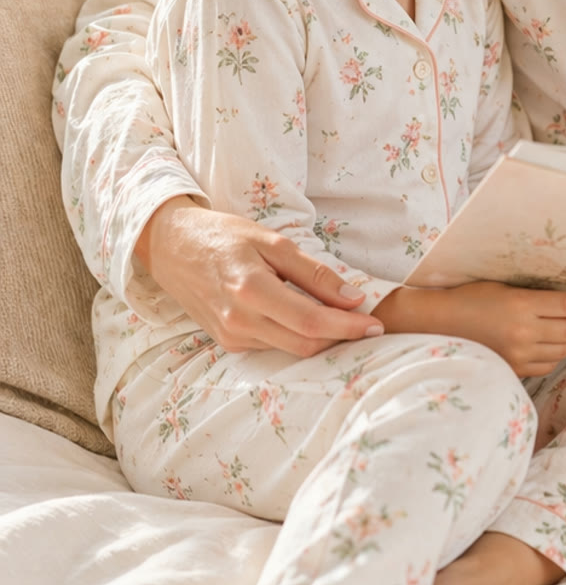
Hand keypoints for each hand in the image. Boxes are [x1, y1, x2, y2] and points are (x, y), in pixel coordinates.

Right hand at [135, 197, 381, 356]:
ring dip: (322, 339)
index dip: (348, 327)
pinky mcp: (227, 342)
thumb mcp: (272, 241)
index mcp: (252, 290)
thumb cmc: (223, 236)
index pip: (312, 321)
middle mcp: (240, 321)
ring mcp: (231, 336)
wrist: (170, 247)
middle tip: (369, 325)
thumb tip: (353, 298)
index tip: (376, 325)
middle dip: (342, 338)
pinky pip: (272, 346)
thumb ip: (314, 273)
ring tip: (344, 320)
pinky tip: (308, 319)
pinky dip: (296, 336)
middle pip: (305, 343)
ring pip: (291, 349)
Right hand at [379, 282, 565, 377]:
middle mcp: (522, 331)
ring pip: (560, 351)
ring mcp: (517, 354)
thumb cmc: (468, 298)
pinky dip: (554, 356)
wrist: (436, 326)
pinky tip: (555, 347)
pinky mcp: (511, 369)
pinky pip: (545, 365)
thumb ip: (533, 298)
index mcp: (521, 305)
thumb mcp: (502, 288)